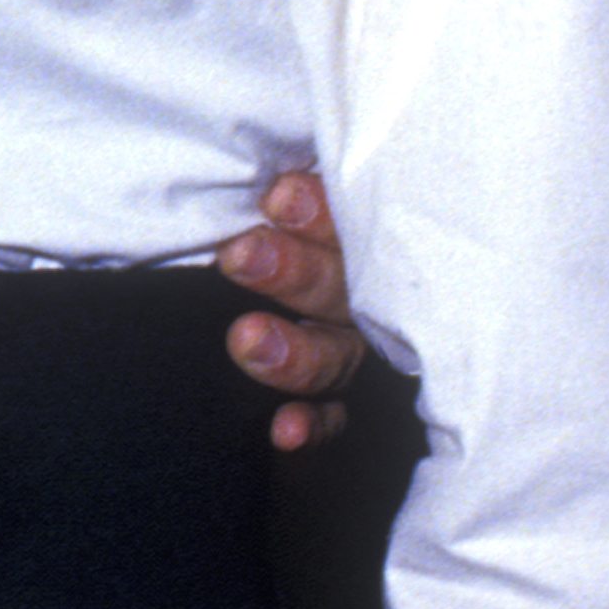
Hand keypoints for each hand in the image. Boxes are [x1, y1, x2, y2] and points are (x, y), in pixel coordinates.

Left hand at [217, 170, 362, 449]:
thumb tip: (264, 178)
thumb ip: (298, 190)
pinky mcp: (355, 400)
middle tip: (240, 257)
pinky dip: (314, 424)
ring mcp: (364, 350)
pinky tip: (284, 431)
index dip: (319, 213)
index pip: (351, 223)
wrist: (330, 296)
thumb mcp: (308, 199)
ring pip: (338, 355)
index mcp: (363, 236)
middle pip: (340, 287)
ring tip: (247, 341)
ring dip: (297, 355)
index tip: (278, 197)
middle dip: (294, 273)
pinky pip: (340, 419)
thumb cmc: (297, 223)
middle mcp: (368, 295)